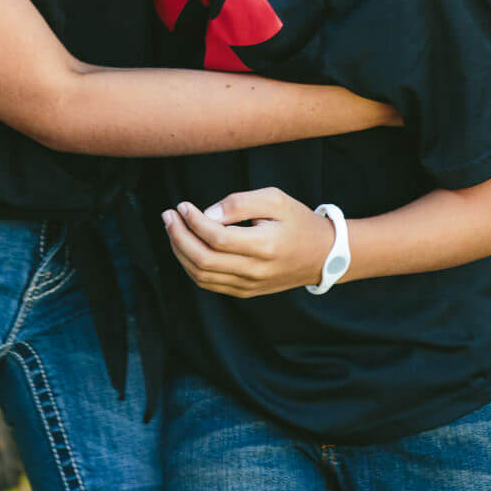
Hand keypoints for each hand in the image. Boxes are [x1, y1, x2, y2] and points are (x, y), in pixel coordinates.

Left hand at [160, 188, 336, 297]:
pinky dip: (192, 266)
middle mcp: (255, 270)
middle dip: (178, 237)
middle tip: (168, 216)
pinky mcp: (245, 291)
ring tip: (173, 229)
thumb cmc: (298, 221)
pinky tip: (187, 246)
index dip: (193, 221)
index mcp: (265, 245)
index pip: (216, 237)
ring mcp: (249, 285)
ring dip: (180, 252)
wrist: (322, 254)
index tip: (182, 206)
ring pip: (201, 275)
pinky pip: (210, 283)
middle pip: (203, 260)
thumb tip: (207, 214)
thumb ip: (240, 203)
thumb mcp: (275, 199)